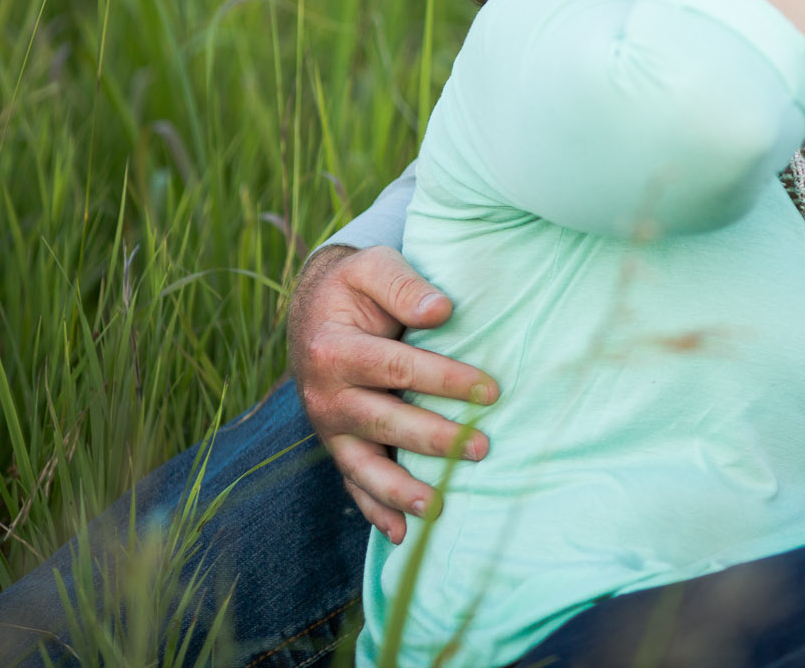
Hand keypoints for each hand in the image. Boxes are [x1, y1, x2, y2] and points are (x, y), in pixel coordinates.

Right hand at [287, 245, 499, 541]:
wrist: (315, 310)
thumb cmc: (357, 287)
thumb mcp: (372, 267)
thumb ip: (404, 284)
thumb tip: (442, 309)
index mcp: (334, 349)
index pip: (396, 368)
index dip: (443, 380)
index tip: (489, 390)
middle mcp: (324, 395)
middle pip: (384, 422)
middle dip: (434, 439)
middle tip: (483, 448)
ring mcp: (329, 427)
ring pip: (364, 466)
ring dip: (400, 491)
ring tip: (439, 507)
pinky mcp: (338, 445)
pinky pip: (353, 483)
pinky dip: (374, 511)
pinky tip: (400, 536)